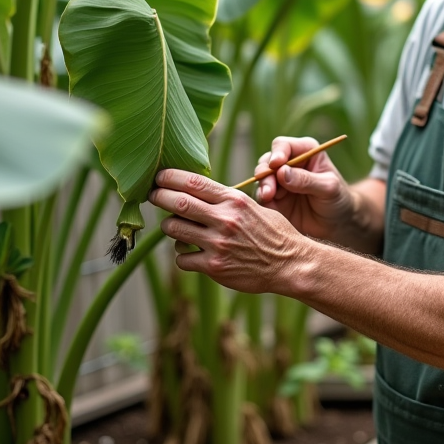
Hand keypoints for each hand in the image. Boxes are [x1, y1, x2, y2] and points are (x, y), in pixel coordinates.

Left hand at [150, 169, 310, 293]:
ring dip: (169, 227)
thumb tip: (198, 193)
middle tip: (152, 196)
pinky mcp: (215, 266)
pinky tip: (190, 254)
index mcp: (234, 200)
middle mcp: (224, 219)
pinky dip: (182, 255)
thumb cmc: (274, 233)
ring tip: (174, 227)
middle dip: (159, 197)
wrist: (290, 264)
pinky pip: (182, 258)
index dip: (170, 177)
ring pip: (174, 230)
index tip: (158, 177)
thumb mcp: (254, 207)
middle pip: (178, 203)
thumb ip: (227, 201)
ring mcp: (218, 244)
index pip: (194, 183)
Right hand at [254, 136, 357, 242]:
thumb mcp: (329, 188)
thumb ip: (306, 180)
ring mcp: (279, 182)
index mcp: (305, 152)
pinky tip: (268, 208)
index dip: (277, 153)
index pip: (284, 146)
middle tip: (269, 189)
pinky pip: (261, 198)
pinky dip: (261, 202)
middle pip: (267, 162)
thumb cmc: (338, 199)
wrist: (337, 224)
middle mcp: (288, 164)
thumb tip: (281, 172)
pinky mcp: (273, 200)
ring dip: (262, 188)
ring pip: (261, 180)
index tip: (276, 165)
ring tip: (268, 197)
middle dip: (265, 174)